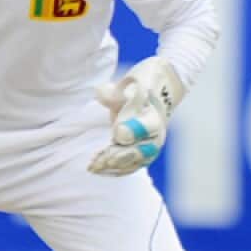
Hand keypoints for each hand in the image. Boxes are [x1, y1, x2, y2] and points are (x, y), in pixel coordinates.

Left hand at [89, 56, 184, 176]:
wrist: (157, 89)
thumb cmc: (142, 83)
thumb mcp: (132, 81)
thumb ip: (116, 91)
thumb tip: (101, 92)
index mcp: (154, 112)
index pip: (149, 125)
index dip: (134, 131)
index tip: (118, 134)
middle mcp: (156, 132)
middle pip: (143, 150)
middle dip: (122, 155)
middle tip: (105, 158)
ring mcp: (149, 145)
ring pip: (134, 161)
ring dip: (114, 166)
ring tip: (93, 166)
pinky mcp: (140, 153)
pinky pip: (129, 166)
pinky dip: (113, 170)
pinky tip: (96, 169)